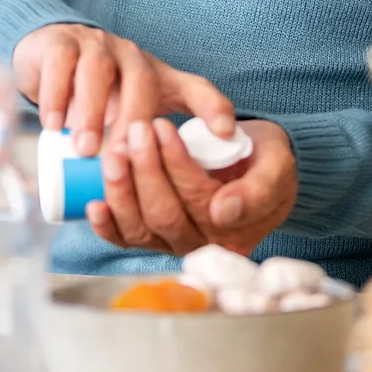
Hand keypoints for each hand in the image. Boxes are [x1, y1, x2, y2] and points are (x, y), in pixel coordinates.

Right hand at [12, 23, 235, 156]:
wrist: (50, 54)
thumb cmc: (100, 95)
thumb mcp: (129, 121)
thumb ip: (149, 154)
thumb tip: (174, 202)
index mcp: (158, 78)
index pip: (195, 88)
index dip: (213, 108)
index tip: (224, 134)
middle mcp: (132, 58)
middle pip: (142, 83)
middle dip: (132, 122)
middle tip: (119, 159)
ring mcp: (96, 46)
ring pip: (97, 71)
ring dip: (92, 111)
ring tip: (84, 149)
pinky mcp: (60, 43)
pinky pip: (60, 63)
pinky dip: (56, 94)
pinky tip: (54, 125)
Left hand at [88, 119, 296, 256]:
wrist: (255, 165)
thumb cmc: (264, 159)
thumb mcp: (277, 164)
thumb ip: (259, 188)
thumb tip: (223, 212)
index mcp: (235, 229)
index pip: (197, 198)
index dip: (175, 164)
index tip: (161, 127)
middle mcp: (203, 244)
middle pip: (164, 214)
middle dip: (145, 170)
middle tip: (136, 131)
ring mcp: (175, 243)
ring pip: (141, 228)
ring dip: (122, 191)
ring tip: (114, 153)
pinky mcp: (153, 238)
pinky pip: (127, 240)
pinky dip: (107, 226)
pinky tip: (94, 204)